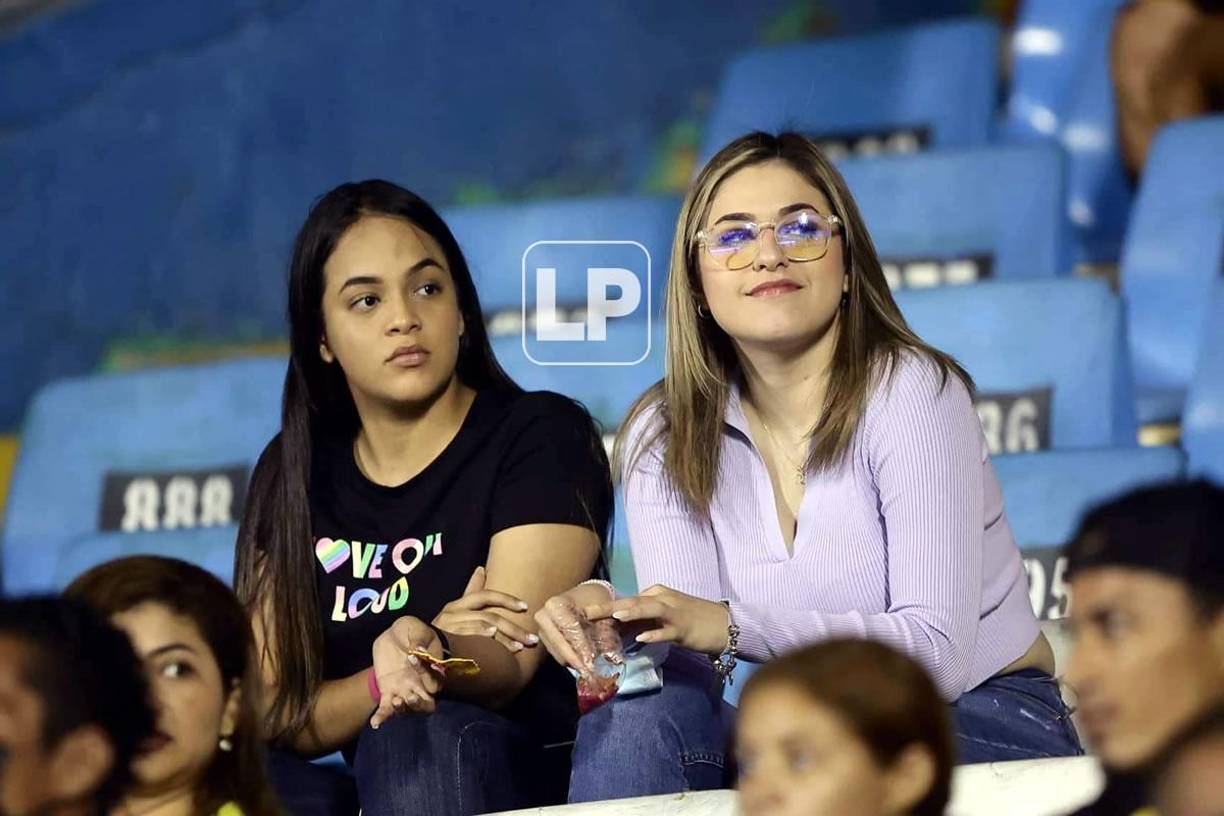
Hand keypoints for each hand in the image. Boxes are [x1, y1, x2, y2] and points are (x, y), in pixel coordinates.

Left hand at [369, 616, 443, 728]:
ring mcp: (404, 690)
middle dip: (420, 704)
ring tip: (394, 702)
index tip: (412, 656)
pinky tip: (375, 723)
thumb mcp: (413, 627)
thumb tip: (418, 651)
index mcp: (432, 669)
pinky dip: (382, 717)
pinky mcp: (388, 692)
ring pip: (409, 709)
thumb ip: (418, 638)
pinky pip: (387, 709)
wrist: (393, 635)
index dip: (427, 673)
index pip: (435, 679)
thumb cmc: (409, 630)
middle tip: (410, 696)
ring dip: (403, 709)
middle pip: (427, 704)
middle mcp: (421, 684)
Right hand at [432, 566, 539, 652]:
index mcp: (457, 605)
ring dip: (506, 638)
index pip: (485, 595)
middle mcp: (452, 613)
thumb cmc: (443, 633)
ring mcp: (449, 627)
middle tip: (532, 639)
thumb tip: (482, 569)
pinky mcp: (446, 642)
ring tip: (521, 647)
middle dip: (514, 627)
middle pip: (490, 615)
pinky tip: (501, 650)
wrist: (419, 655)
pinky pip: (471, 638)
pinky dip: (486, 639)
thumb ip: (470, 592)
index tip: (525, 607)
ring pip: (484, 626)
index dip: (506, 599)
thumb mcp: (456, 612)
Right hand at [535, 584, 620, 676]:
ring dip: (575, 663)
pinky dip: (573, 661)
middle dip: (576, 660)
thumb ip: (607, 633)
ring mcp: (542, 629)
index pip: (569, 629)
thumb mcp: (605, 612)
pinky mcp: (545, 640)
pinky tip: (585, 664)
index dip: (581, 646)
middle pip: (560, 645)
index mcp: (555, 604)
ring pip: (558, 654)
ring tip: (592, 672)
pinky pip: (558, 656)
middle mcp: (543, 617)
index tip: (592, 661)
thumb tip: (612, 659)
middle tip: (591, 673)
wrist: (587, 596)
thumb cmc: (596, 601)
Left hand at [583, 584, 729, 655]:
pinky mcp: (685, 628)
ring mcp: (674, 612)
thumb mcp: (663, 618)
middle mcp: (663, 599)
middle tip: (586, 613)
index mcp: (656, 594)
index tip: (584, 613)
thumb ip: (642, 621)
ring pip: (650, 609)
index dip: (605, 607)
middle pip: (633, 601)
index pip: (627, 600)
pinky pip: (668, 631)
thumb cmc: (693, 621)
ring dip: (632, 612)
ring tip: (614, 616)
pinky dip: (655, 633)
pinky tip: (643, 638)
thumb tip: (617, 629)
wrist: (725, 625)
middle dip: (609, 607)